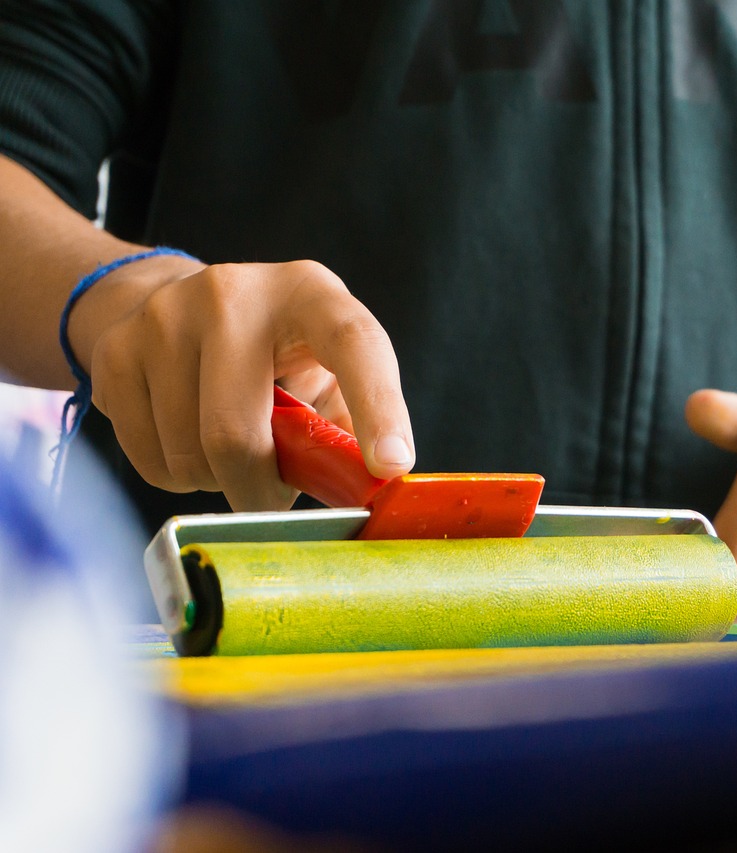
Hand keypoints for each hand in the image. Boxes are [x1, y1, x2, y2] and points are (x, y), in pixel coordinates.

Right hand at [68, 257, 413, 510]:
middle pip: (237, 432)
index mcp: (310, 294)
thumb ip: (348, 426)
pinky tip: (189, 440)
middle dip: (258, 491)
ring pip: (189, 457)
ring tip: (231, 450)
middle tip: (272, 499)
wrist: (178, 305)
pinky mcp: (116, 350)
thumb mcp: (325, 372)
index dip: (377, 408)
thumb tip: (371, 488)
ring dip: (217, 482)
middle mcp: (234, 294)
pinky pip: (151, 461)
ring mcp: (165, 317)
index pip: (354, 344)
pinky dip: (178, 477)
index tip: (390, 465)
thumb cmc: (276, 354)